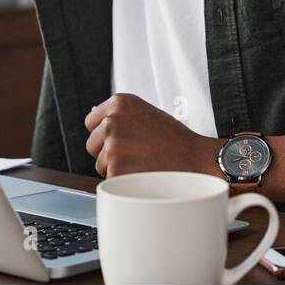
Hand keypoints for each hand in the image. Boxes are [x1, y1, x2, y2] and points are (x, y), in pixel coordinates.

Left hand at [84, 93, 221, 178]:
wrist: (194, 159)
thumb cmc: (175, 139)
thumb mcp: (146, 113)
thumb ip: (121, 116)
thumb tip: (98, 124)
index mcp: (120, 103)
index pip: (91, 121)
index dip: (103, 133)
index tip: (117, 139)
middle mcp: (112, 121)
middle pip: (91, 144)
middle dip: (106, 152)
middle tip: (132, 154)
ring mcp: (112, 146)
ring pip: (100, 164)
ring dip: (115, 167)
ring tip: (141, 163)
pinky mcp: (115, 169)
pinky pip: (110, 179)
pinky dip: (122, 181)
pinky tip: (142, 174)